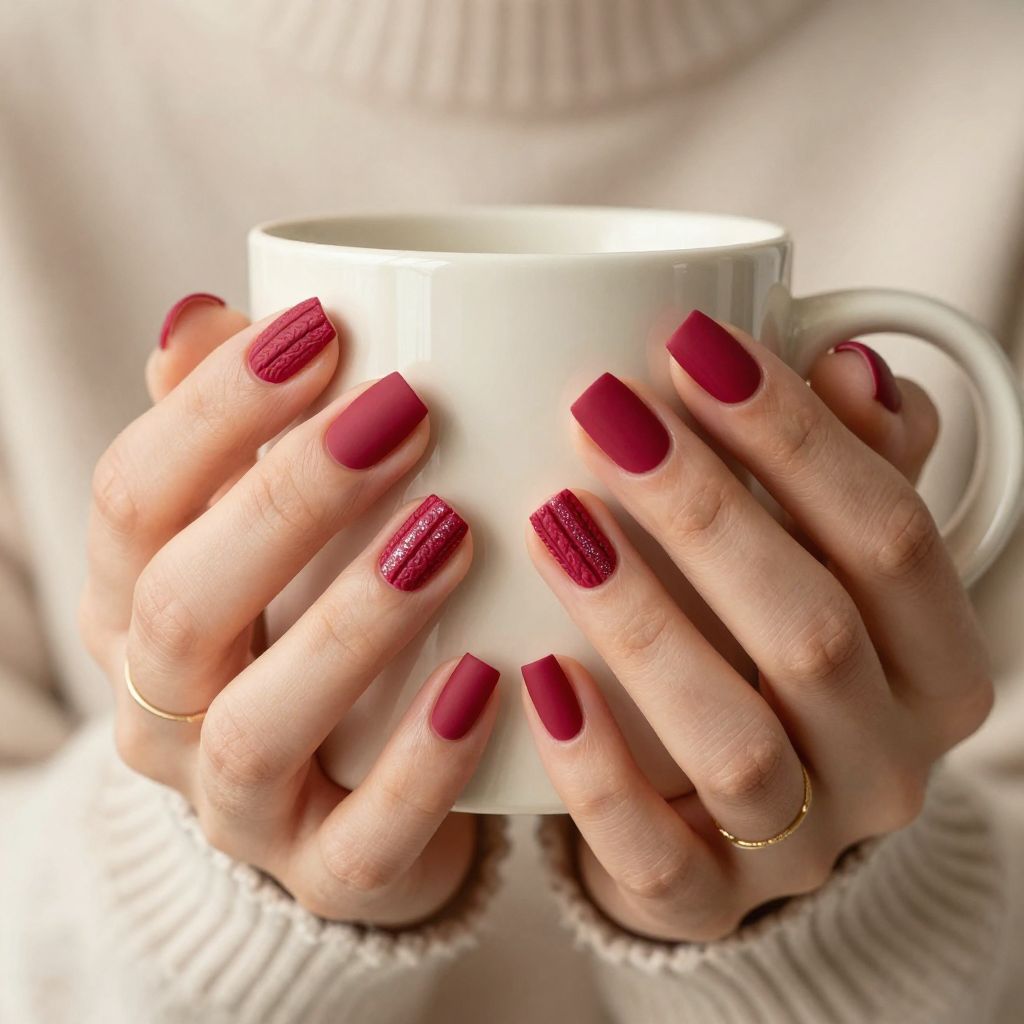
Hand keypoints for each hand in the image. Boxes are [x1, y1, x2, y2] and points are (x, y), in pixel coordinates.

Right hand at [79, 295, 497, 926]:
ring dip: (354, 621)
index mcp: (139, 604)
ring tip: (452, 530)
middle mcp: (163, 707)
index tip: (324, 328)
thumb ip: (233, 433)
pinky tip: (492, 681)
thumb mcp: (264, 531)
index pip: (133, 498)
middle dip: (289, 498)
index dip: (215, 408)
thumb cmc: (310, 625)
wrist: (348, 794)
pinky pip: (362, 840)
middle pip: (184, 604)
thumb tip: (201, 315)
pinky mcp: (325, 874)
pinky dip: (424, 762)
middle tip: (404, 411)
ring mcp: (239, 806)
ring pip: (254, 727)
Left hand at [523, 311, 991, 941]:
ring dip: (642, 621)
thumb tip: (849, 364)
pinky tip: (534, 677)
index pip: (891, 535)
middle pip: (812, 629)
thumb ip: (851, 467)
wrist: (733, 814)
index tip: (687, 341)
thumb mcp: (829, 560)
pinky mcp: (707, 905)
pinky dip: (594, 768)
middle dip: (703, 506)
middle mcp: (888, 761)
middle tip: (599, 408)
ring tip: (554, 519)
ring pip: (736, 743)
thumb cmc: (771, 652)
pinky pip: (653, 854)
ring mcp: (803, 847)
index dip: (795, 432)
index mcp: (937, 664)